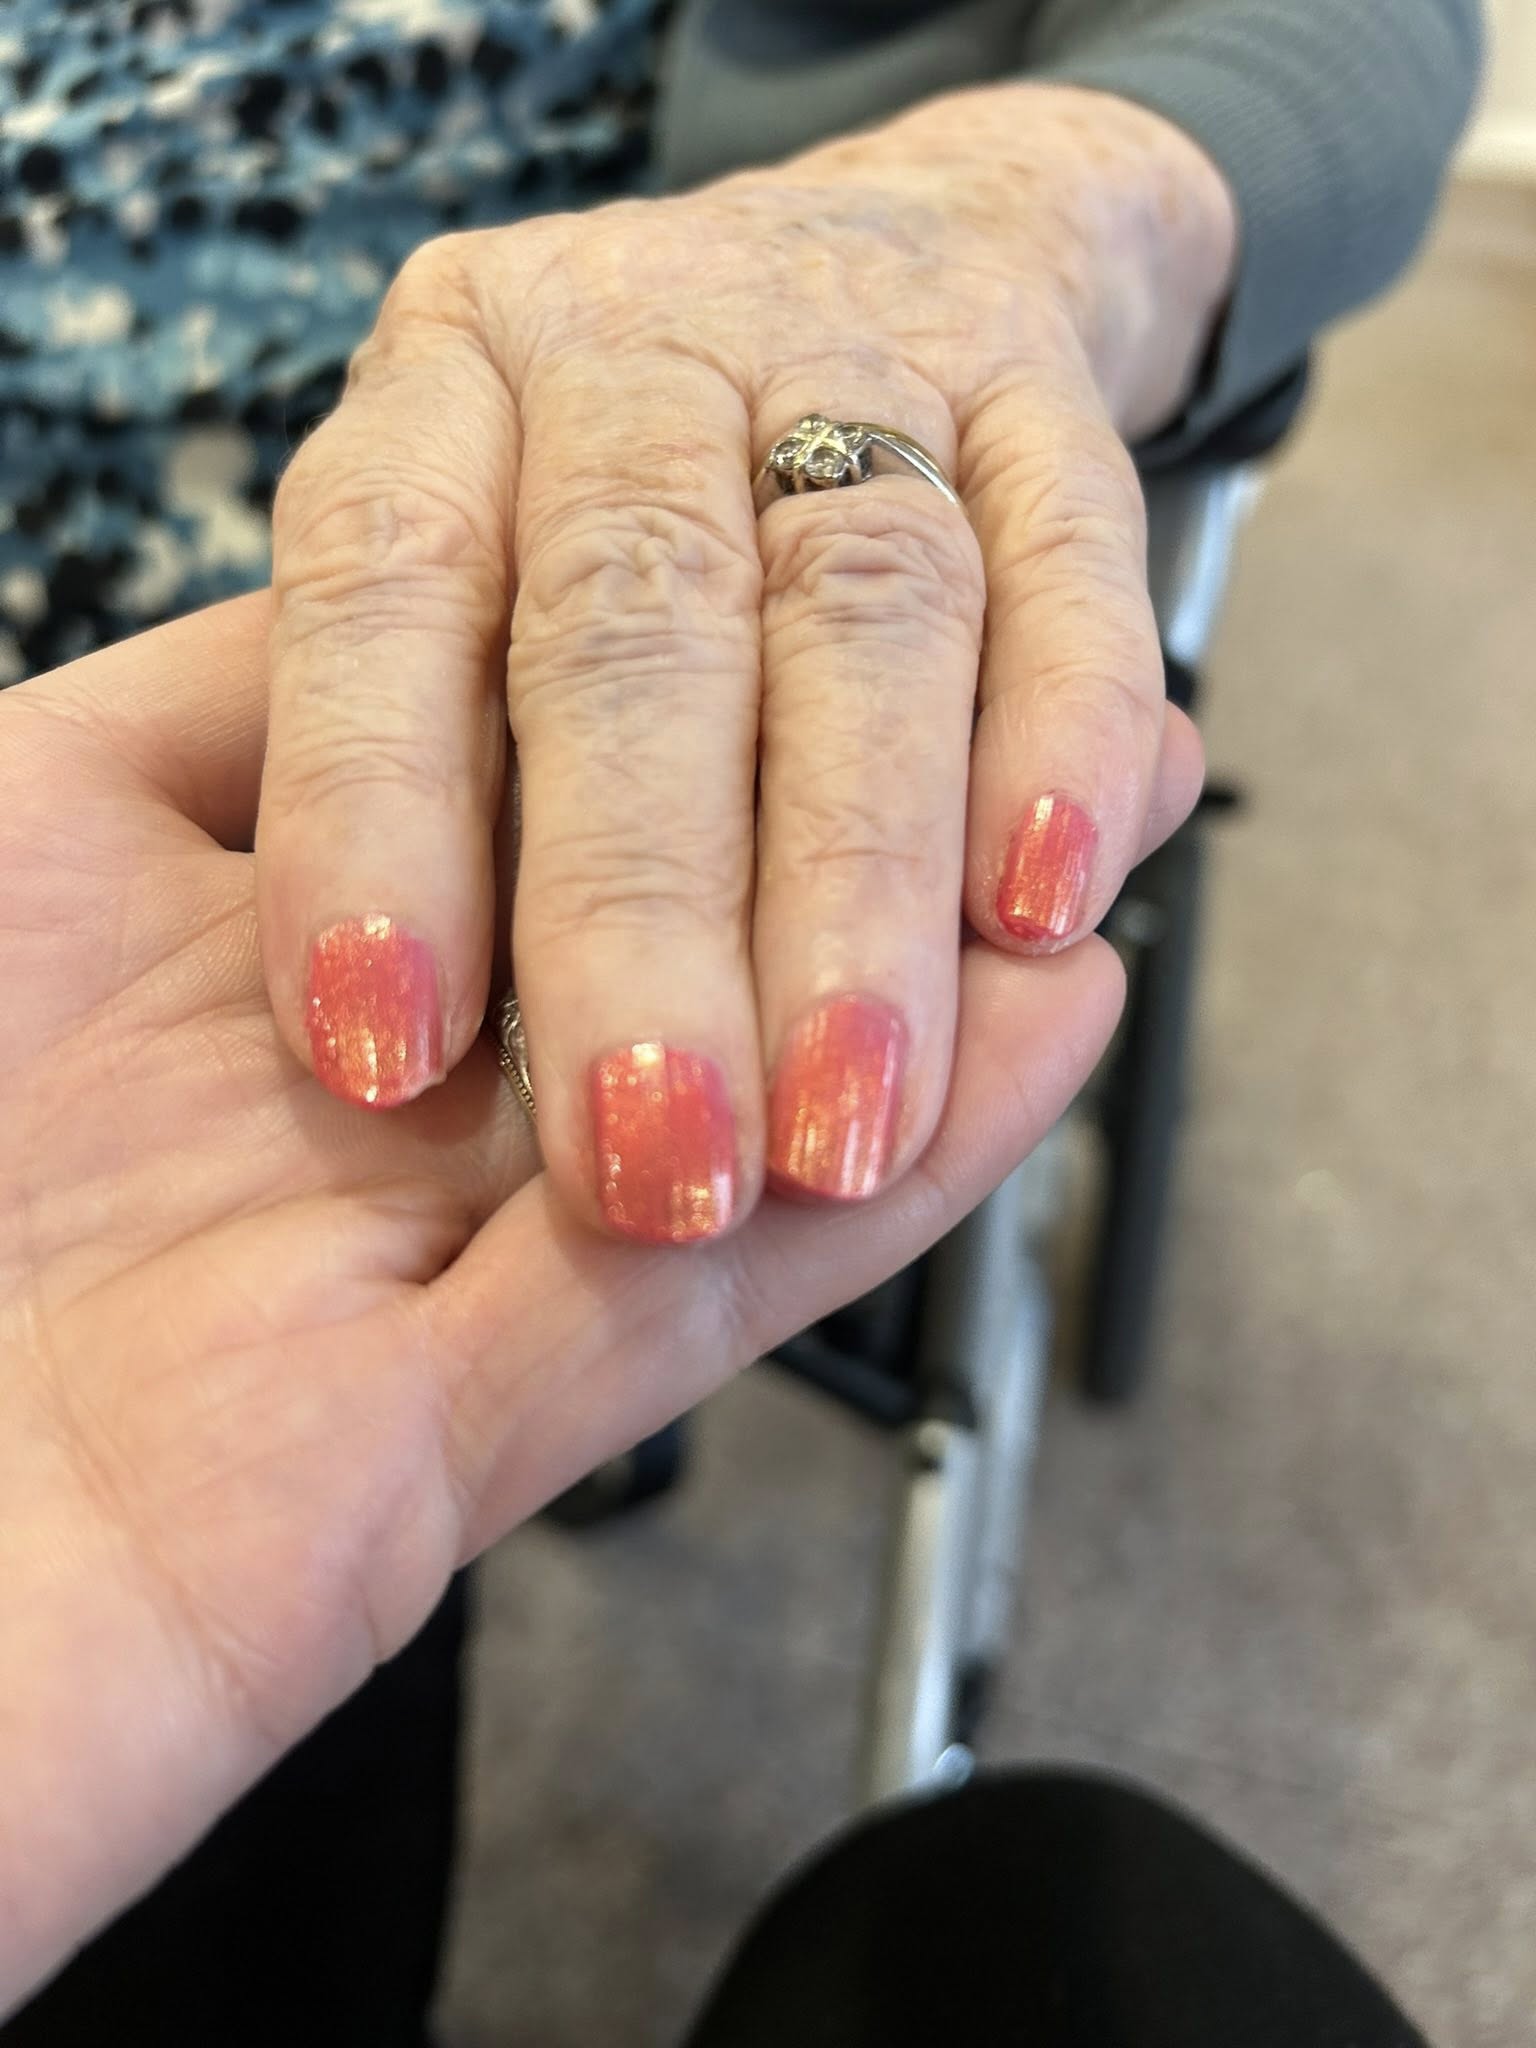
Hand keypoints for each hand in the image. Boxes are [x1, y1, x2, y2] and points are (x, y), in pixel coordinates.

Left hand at [0, 596, 1121, 2009]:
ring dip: (929, 960)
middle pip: (661, 904)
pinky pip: (703, 1294)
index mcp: (238, 933)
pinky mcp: (455, 1440)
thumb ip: (198, 726)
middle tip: (1044, 692)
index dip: (686, 664)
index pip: (509, 753)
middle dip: (864, 794)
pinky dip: (899, 1167)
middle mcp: (359, 1089)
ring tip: (1109, 833)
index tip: (827, 563)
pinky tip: (1045, 1017)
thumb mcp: (6, 832)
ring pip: (733, 1094)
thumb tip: (377, 622)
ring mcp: (413, 1265)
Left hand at [257, 82, 1232, 1240]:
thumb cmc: (624, 495)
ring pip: (863, 611)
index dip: (375, 819)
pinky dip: (1062, 740)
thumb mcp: (469, 559)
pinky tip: (1045, 917)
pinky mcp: (1047, 393)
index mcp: (454, 382)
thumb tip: (409, 1039)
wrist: (887, 256)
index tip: (382, 1054)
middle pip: (637, 623)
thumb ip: (444, 753)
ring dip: (858, 883)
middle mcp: (642, 344)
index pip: (386, 582)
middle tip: (655, 1158)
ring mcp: (860, 350)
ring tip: (847, 1122)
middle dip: (641, 914)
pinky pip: (1076, 558)